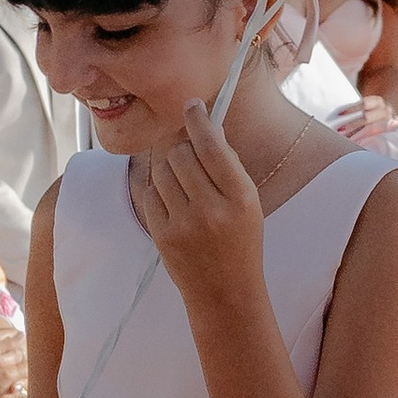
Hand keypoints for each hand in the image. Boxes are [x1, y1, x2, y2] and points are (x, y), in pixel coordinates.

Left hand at [131, 102, 266, 308]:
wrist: (226, 293)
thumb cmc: (240, 242)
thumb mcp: (248, 204)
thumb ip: (227, 168)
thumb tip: (203, 126)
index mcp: (241, 197)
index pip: (212, 146)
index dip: (198, 120)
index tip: (190, 104)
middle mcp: (212, 209)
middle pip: (181, 154)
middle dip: (182, 150)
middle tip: (189, 159)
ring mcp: (185, 223)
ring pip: (161, 171)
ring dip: (168, 169)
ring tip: (182, 186)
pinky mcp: (162, 235)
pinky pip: (149, 193)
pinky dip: (157, 190)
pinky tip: (172, 203)